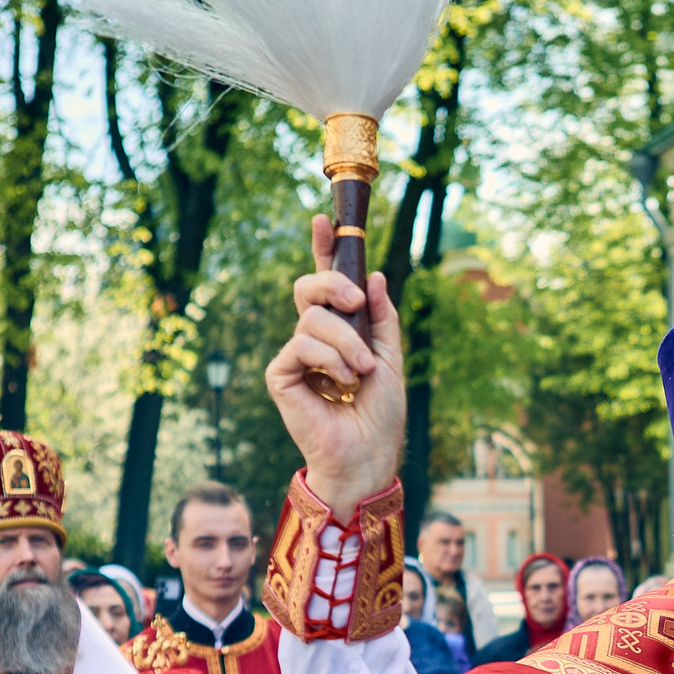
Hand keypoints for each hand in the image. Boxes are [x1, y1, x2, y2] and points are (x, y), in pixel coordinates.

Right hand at [266, 218, 404, 511]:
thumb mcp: (391, 355)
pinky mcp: (282, 376)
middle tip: (356, 302)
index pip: (327, 282)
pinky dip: (329, 361)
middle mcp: (314, 338)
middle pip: (309, 287)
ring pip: (312, 318)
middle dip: (333, 283)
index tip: (322, 220)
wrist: (370, 453)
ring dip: (346, 342)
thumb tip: (373, 274)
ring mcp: (295, 356)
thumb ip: (381, 316)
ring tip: (362, 373)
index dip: (324, 250)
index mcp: (340, 330)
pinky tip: (341, 386)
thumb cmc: (381, 412)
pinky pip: (300, 346)